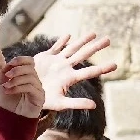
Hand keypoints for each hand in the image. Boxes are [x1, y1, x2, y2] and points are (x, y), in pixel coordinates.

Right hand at [0, 31, 118, 119]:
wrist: (24, 93)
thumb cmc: (42, 100)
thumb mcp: (60, 104)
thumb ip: (76, 104)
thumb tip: (94, 105)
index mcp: (70, 78)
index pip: (89, 71)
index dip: (102, 68)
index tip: (115, 65)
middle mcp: (65, 68)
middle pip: (83, 55)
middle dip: (95, 47)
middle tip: (108, 39)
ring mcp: (56, 62)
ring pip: (72, 48)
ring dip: (82, 41)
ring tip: (94, 33)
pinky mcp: (45, 57)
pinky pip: (55, 47)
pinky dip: (61, 41)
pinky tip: (68, 35)